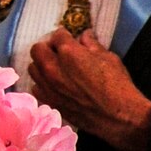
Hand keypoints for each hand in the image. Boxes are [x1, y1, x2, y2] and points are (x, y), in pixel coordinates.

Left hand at [28, 29, 150, 150]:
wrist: (117, 116)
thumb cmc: (117, 85)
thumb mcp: (108, 58)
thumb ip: (92, 45)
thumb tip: (85, 36)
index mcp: (69, 52)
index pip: (57, 35)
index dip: (65, 35)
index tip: (70, 39)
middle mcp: (53, 68)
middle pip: (38, 49)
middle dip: (48, 47)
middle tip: (60, 52)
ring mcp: (49, 87)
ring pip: (33, 68)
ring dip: (42, 64)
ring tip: (55, 68)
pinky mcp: (50, 102)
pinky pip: (37, 88)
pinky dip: (43, 83)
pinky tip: (55, 85)